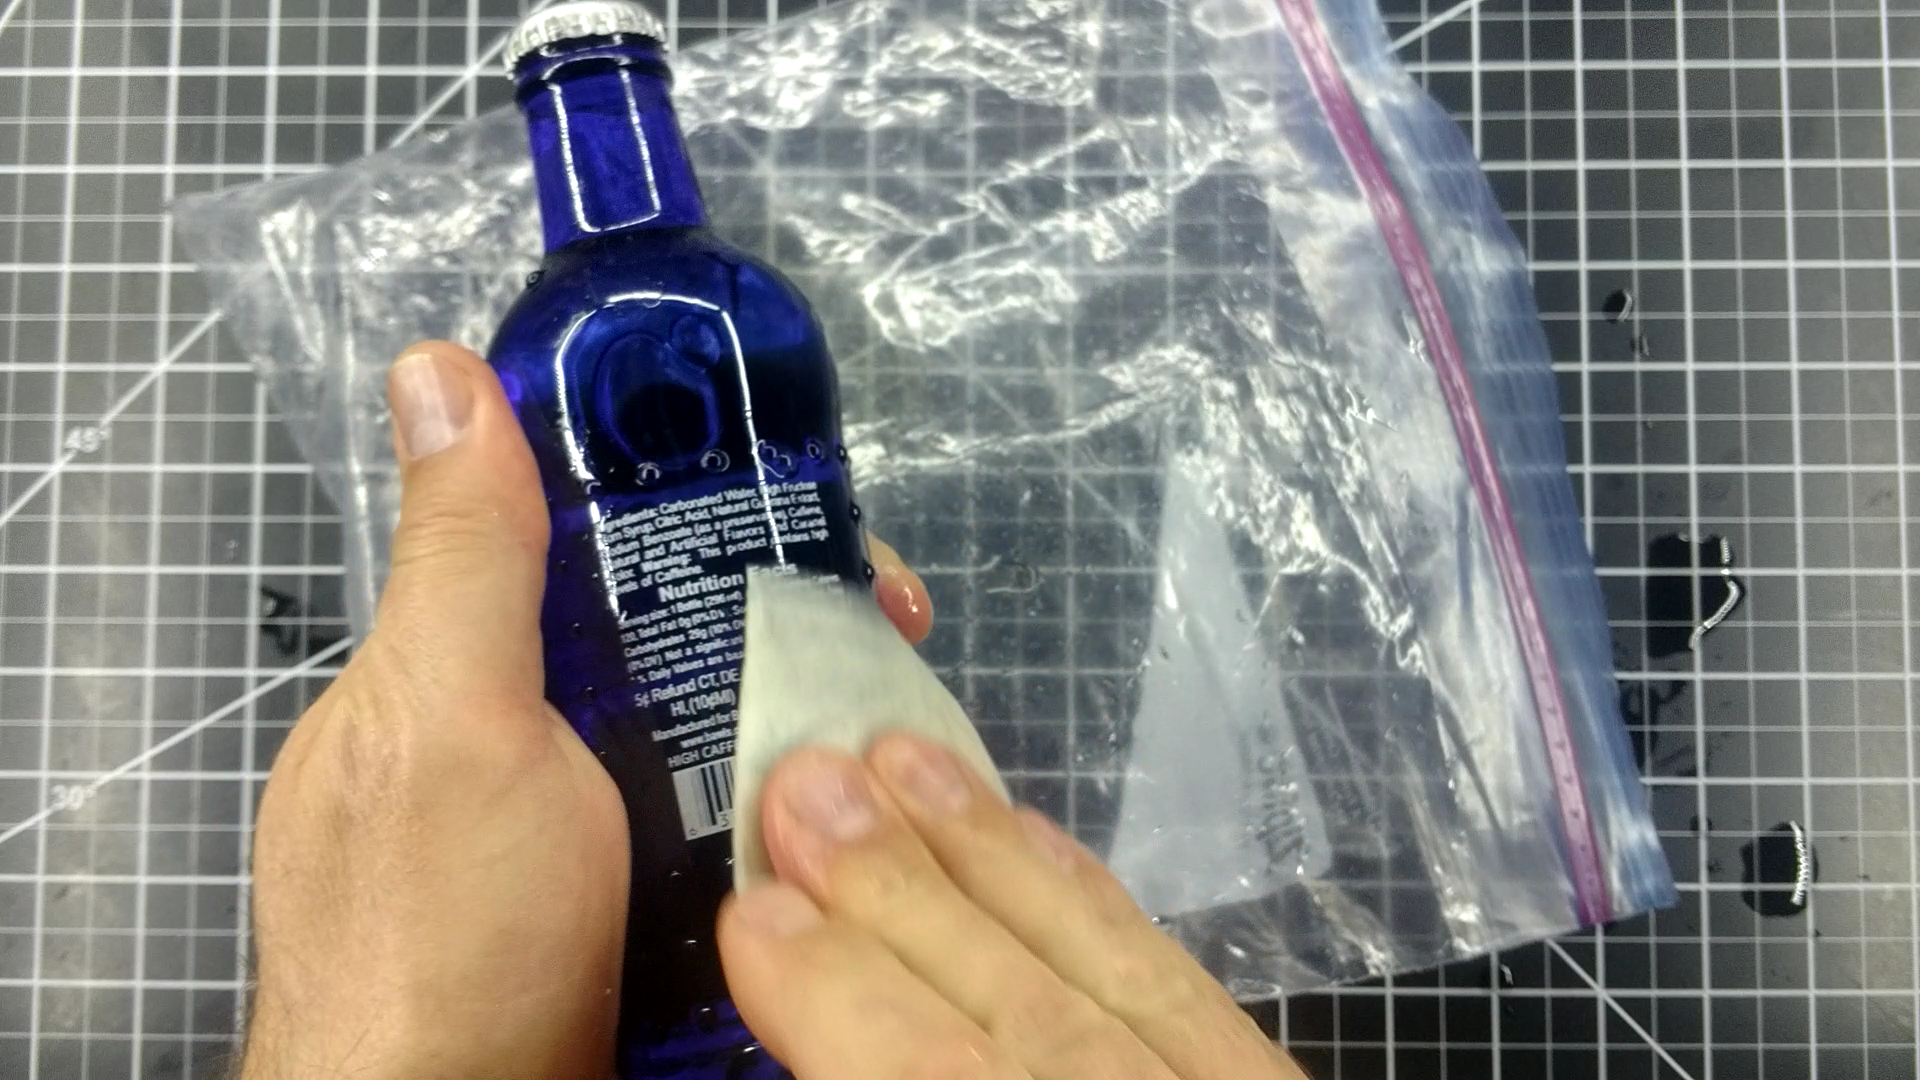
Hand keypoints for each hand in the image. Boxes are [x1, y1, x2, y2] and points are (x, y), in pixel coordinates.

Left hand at [241, 341, 932, 1078]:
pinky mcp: (662, 925)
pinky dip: (813, 812)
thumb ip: (463, 561)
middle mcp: (534, 754)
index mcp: (467, 682)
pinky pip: (752, 838)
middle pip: (684, 643)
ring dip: (822, 717)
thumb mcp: (447, 723)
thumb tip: (435, 369)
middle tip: (898, 620)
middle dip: (795, 615)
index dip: (706, 509)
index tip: (815, 510)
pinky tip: (877, 808)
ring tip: (912, 712)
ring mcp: (600, 846)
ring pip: (732, 742)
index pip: (595, 550)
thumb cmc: (434, 945)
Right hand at [717, 736, 1308, 1079]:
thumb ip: (876, 1071)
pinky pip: (1186, 987)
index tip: (756, 911)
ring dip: (991, 862)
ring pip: (1110, 975)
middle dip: (905, 892)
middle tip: (804, 784)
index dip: (845, 999)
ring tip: (896, 762)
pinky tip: (1030, 831)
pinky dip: (1097, 901)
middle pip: (1027, 1015)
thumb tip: (793, 1001)